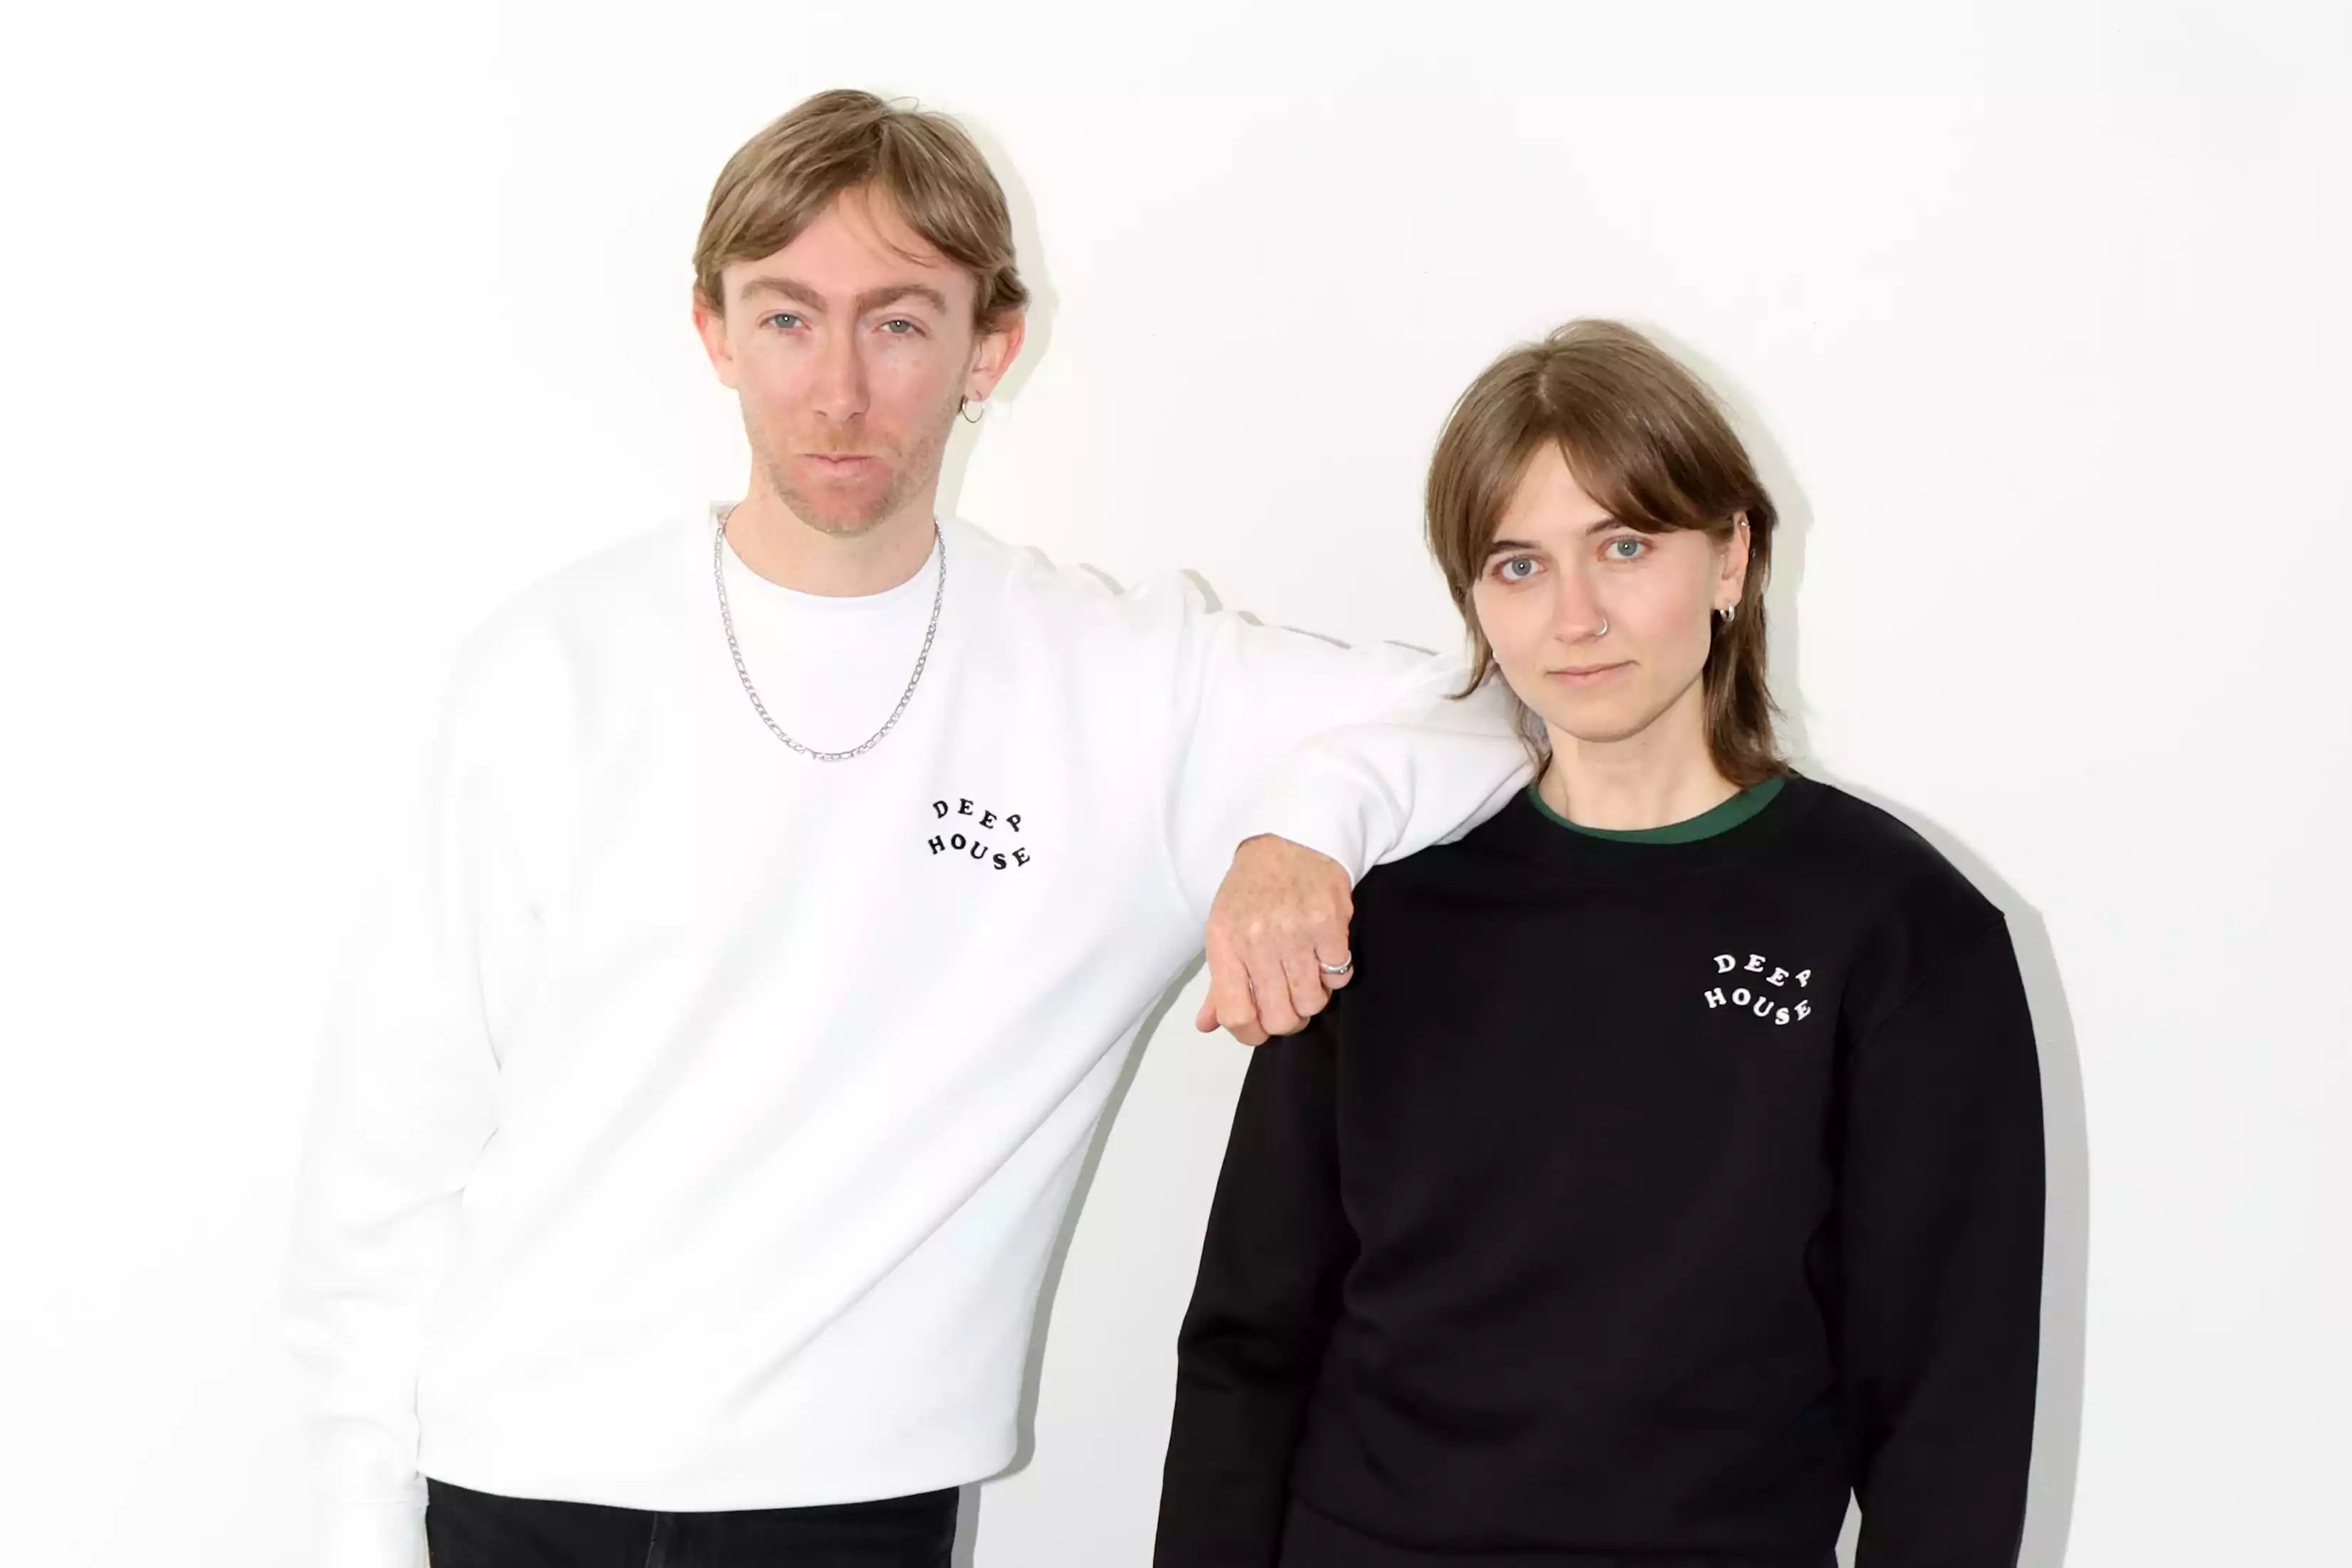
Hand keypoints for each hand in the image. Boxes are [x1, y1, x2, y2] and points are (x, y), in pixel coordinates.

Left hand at [1195, 834, 1355, 1044]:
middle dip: (1289, 1020)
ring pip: (1313, 1001)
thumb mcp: (1224, 930)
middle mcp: (1257, 939)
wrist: (1288, 839)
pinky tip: (1325, 954)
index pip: (1235, 1014)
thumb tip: (1206, 1025)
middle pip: (1280, 1017)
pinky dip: (1336, 974)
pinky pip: (1339, 976)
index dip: (1251, 1034)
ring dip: (1313, 997)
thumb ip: (1217, 982)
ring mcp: (1295, 931)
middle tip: (1290, 1003)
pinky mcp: (1330, 922)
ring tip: (1308, 975)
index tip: (1260, 1029)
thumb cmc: (1252, 891)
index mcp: (1224, 942)